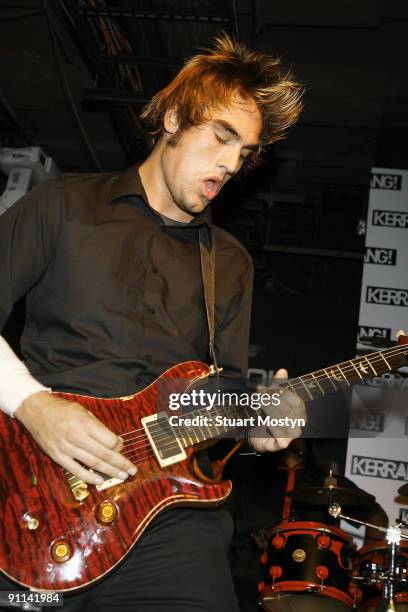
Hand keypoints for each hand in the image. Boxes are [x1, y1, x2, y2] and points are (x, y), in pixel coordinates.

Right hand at [15, 391, 136, 484]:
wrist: (35, 410)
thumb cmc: (61, 409)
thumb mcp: (83, 410)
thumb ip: (97, 426)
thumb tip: (113, 441)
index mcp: (85, 423)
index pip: (109, 440)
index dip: (119, 446)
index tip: (122, 447)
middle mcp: (76, 436)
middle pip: (104, 454)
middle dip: (120, 463)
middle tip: (132, 470)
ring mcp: (66, 448)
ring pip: (92, 463)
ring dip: (109, 471)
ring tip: (121, 476)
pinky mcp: (57, 456)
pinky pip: (75, 470)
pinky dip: (88, 477)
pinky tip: (99, 480)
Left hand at [248, 368, 305, 452]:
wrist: (258, 435)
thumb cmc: (268, 414)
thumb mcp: (273, 398)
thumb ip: (278, 384)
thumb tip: (282, 370)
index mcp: (300, 413)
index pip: (297, 402)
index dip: (285, 394)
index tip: (272, 387)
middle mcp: (298, 425)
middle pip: (288, 410)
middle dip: (273, 399)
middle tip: (260, 392)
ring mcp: (291, 437)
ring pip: (281, 421)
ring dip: (268, 409)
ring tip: (257, 400)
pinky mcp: (281, 445)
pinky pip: (278, 435)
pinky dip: (270, 425)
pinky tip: (262, 417)